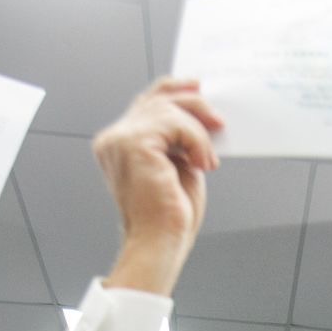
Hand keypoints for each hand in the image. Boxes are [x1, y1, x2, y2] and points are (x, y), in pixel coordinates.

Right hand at [95, 78, 223, 295]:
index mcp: (118, 143)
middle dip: (193, 104)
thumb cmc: (168, 215)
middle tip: (218, 121)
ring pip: (168, 108)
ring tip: (206, 160)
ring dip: (198, 132)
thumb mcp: (177, 165)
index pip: (145, 102)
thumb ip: (178, 138)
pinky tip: (202, 163)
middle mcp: (113, 139)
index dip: (174, 90)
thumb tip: (202, 114)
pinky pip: (174, 123)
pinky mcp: (133, 143)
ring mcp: (119, 139)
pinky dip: (196, 140)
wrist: (160, 243)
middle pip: (156, 97)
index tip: (200, 88)